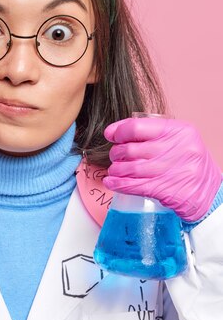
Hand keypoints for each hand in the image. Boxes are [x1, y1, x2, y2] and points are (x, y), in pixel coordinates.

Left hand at [103, 117, 220, 221]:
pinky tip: (111, 182)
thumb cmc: (190, 163)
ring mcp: (170, 170)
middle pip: (131, 149)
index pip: (137, 126)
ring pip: (130, 168)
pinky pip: (133, 185)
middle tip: (115, 156)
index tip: (111, 135)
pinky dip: (118, 184)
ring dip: (116, 169)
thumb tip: (118, 132)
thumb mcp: (181, 140)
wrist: (210, 193)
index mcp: (179, 131)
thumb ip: (155, 133)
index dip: (119, 131)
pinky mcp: (164, 189)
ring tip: (114, 170)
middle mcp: (175, 148)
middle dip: (116, 153)